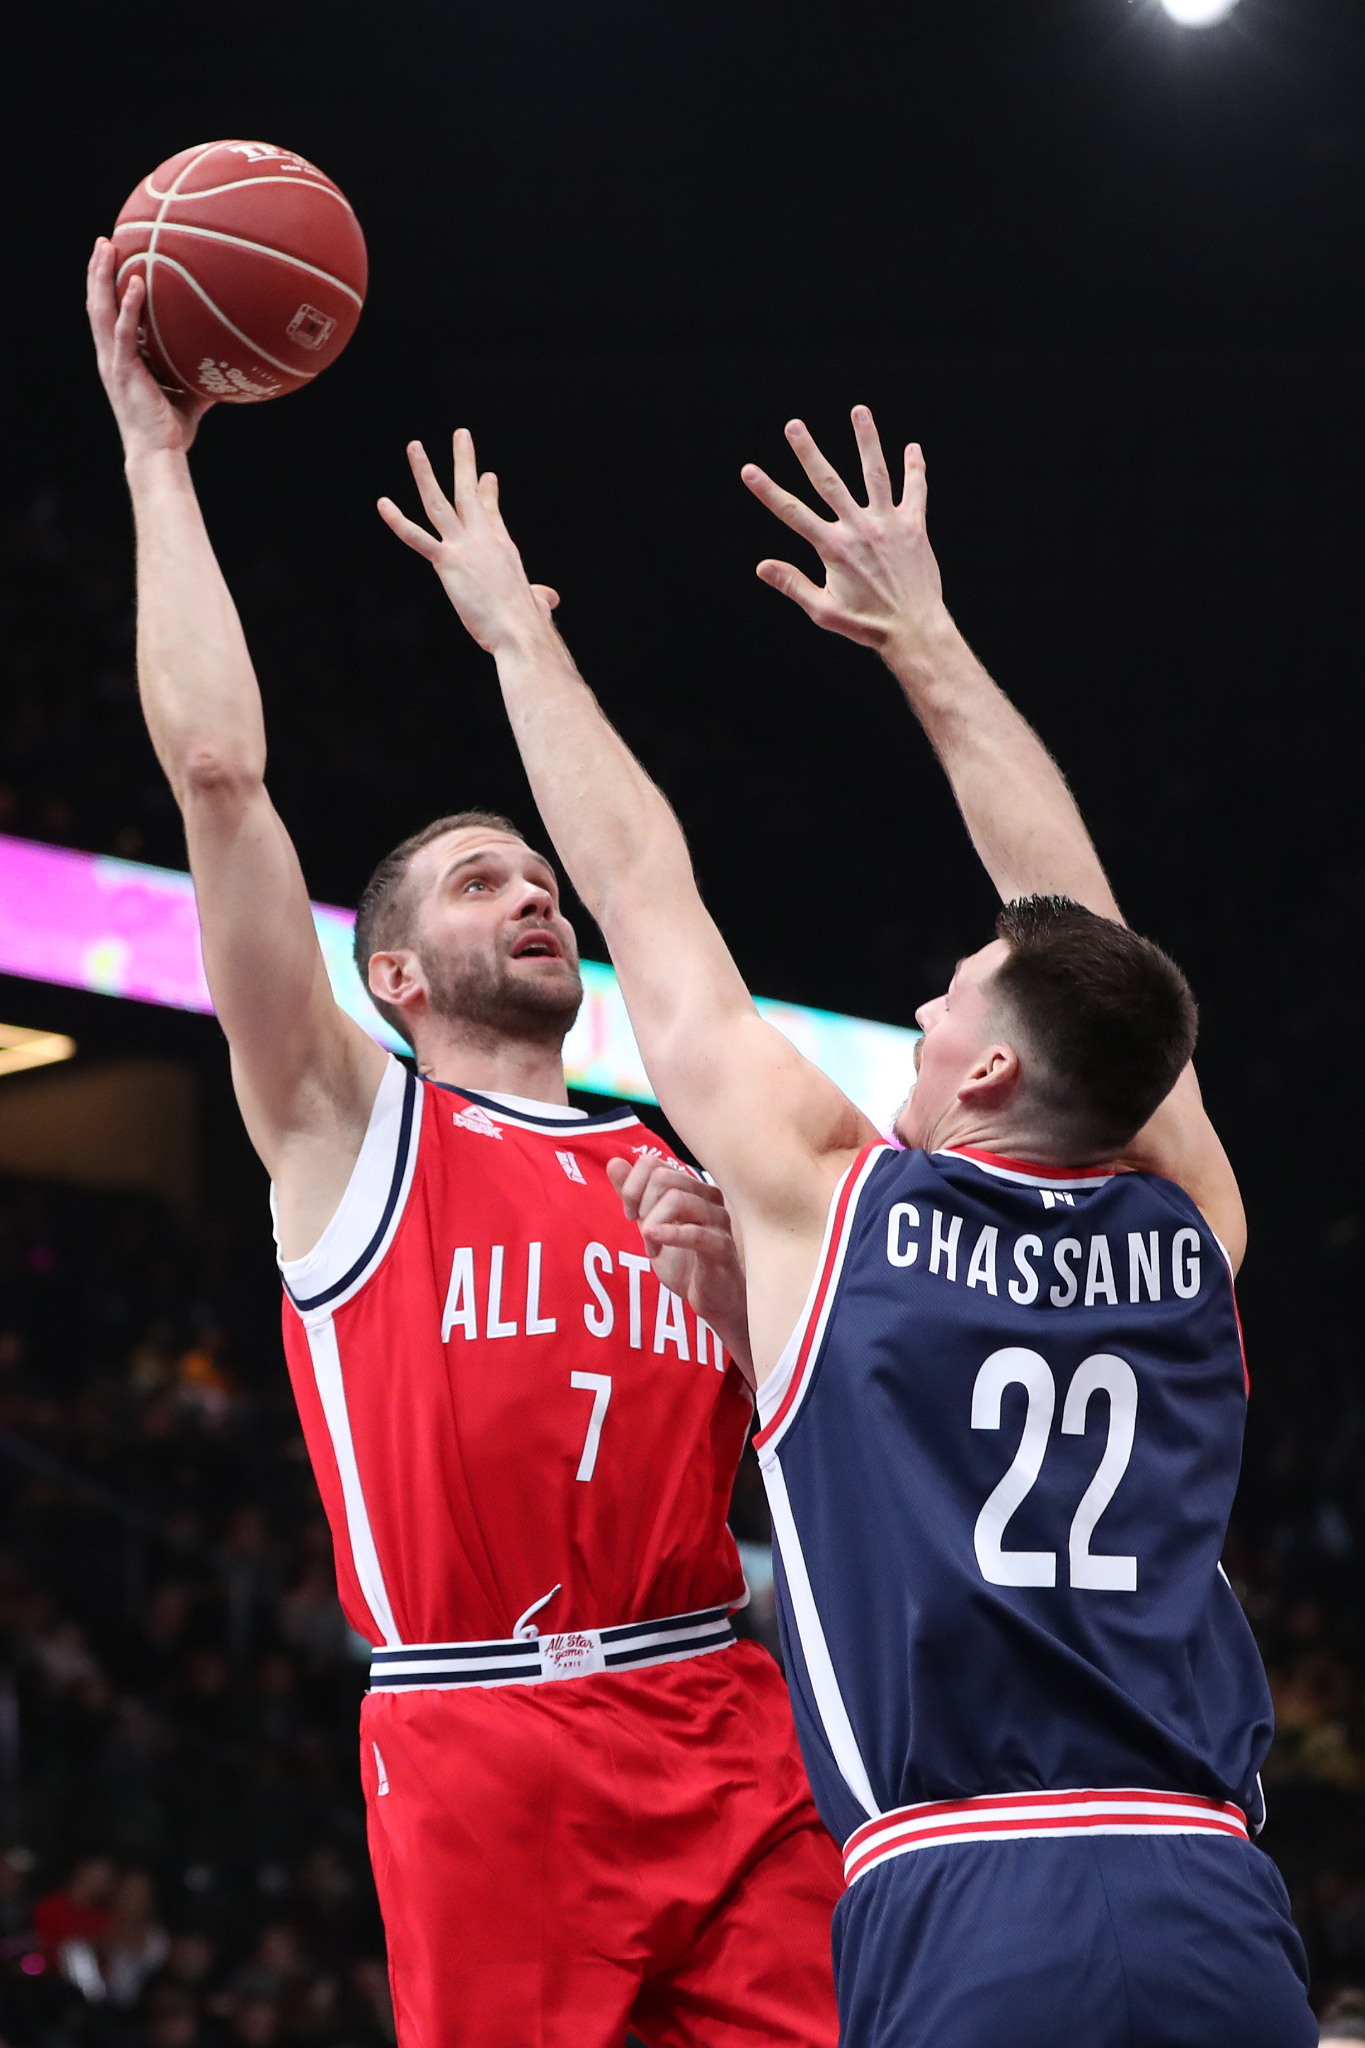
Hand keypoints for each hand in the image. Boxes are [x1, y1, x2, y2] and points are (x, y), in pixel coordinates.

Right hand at [87, 240, 212, 459]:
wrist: (160, 454)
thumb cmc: (171, 429)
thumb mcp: (189, 394)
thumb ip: (200, 374)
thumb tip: (230, 363)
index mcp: (120, 360)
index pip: (109, 317)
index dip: (106, 289)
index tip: (113, 262)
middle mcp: (110, 357)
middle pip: (98, 305)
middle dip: (98, 271)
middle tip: (104, 241)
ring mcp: (114, 363)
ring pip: (101, 311)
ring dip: (102, 276)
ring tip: (107, 246)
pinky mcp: (123, 370)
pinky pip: (124, 331)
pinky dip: (128, 305)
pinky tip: (134, 281)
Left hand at [377, 430, 560, 655]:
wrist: (520, 631)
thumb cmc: (528, 624)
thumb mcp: (537, 604)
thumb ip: (540, 597)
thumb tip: (548, 599)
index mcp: (503, 547)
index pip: (491, 512)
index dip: (487, 492)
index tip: (485, 475)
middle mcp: (484, 538)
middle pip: (469, 492)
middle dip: (464, 461)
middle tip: (461, 434)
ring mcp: (464, 546)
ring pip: (439, 502)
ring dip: (425, 472)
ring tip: (414, 446)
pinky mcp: (448, 562)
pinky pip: (417, 537)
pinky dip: (398, 521)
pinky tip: (383, 504)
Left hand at [607, 1156, 753, 1389]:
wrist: (712, 1300)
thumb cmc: (687, 1262)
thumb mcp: (651, 1226)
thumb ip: (633, 1195)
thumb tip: (615, 1162)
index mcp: (692, 1188)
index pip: (653, 1164)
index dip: (632, 1186)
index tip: (630, 1213)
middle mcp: (708, 1197)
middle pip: (663, 1178)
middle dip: (642, 1204)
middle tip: (641, 1230)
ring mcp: (718, 1220)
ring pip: (678, 1200)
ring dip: (654, 1224)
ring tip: (651, 1247)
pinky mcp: (721, 1246)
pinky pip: (695, 1233)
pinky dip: (668, 1234)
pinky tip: (653, 1243)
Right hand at [741, 405, 948, 661]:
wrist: (915, 630)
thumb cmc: (866, 626)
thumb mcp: (823, 611)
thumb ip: (793, 585)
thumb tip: (761, 566)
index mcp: (834, 549)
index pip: (793, 513)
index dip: (767, 491)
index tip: (749, 470)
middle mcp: (860, 529)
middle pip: (829, 482)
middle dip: (809, 452)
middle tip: (793, 425)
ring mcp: (888, 524)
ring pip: (875, 473)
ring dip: (866, 440)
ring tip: (859, 410)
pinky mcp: (914, 527)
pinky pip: (915, 491)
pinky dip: (914, 469)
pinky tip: (912, 448)